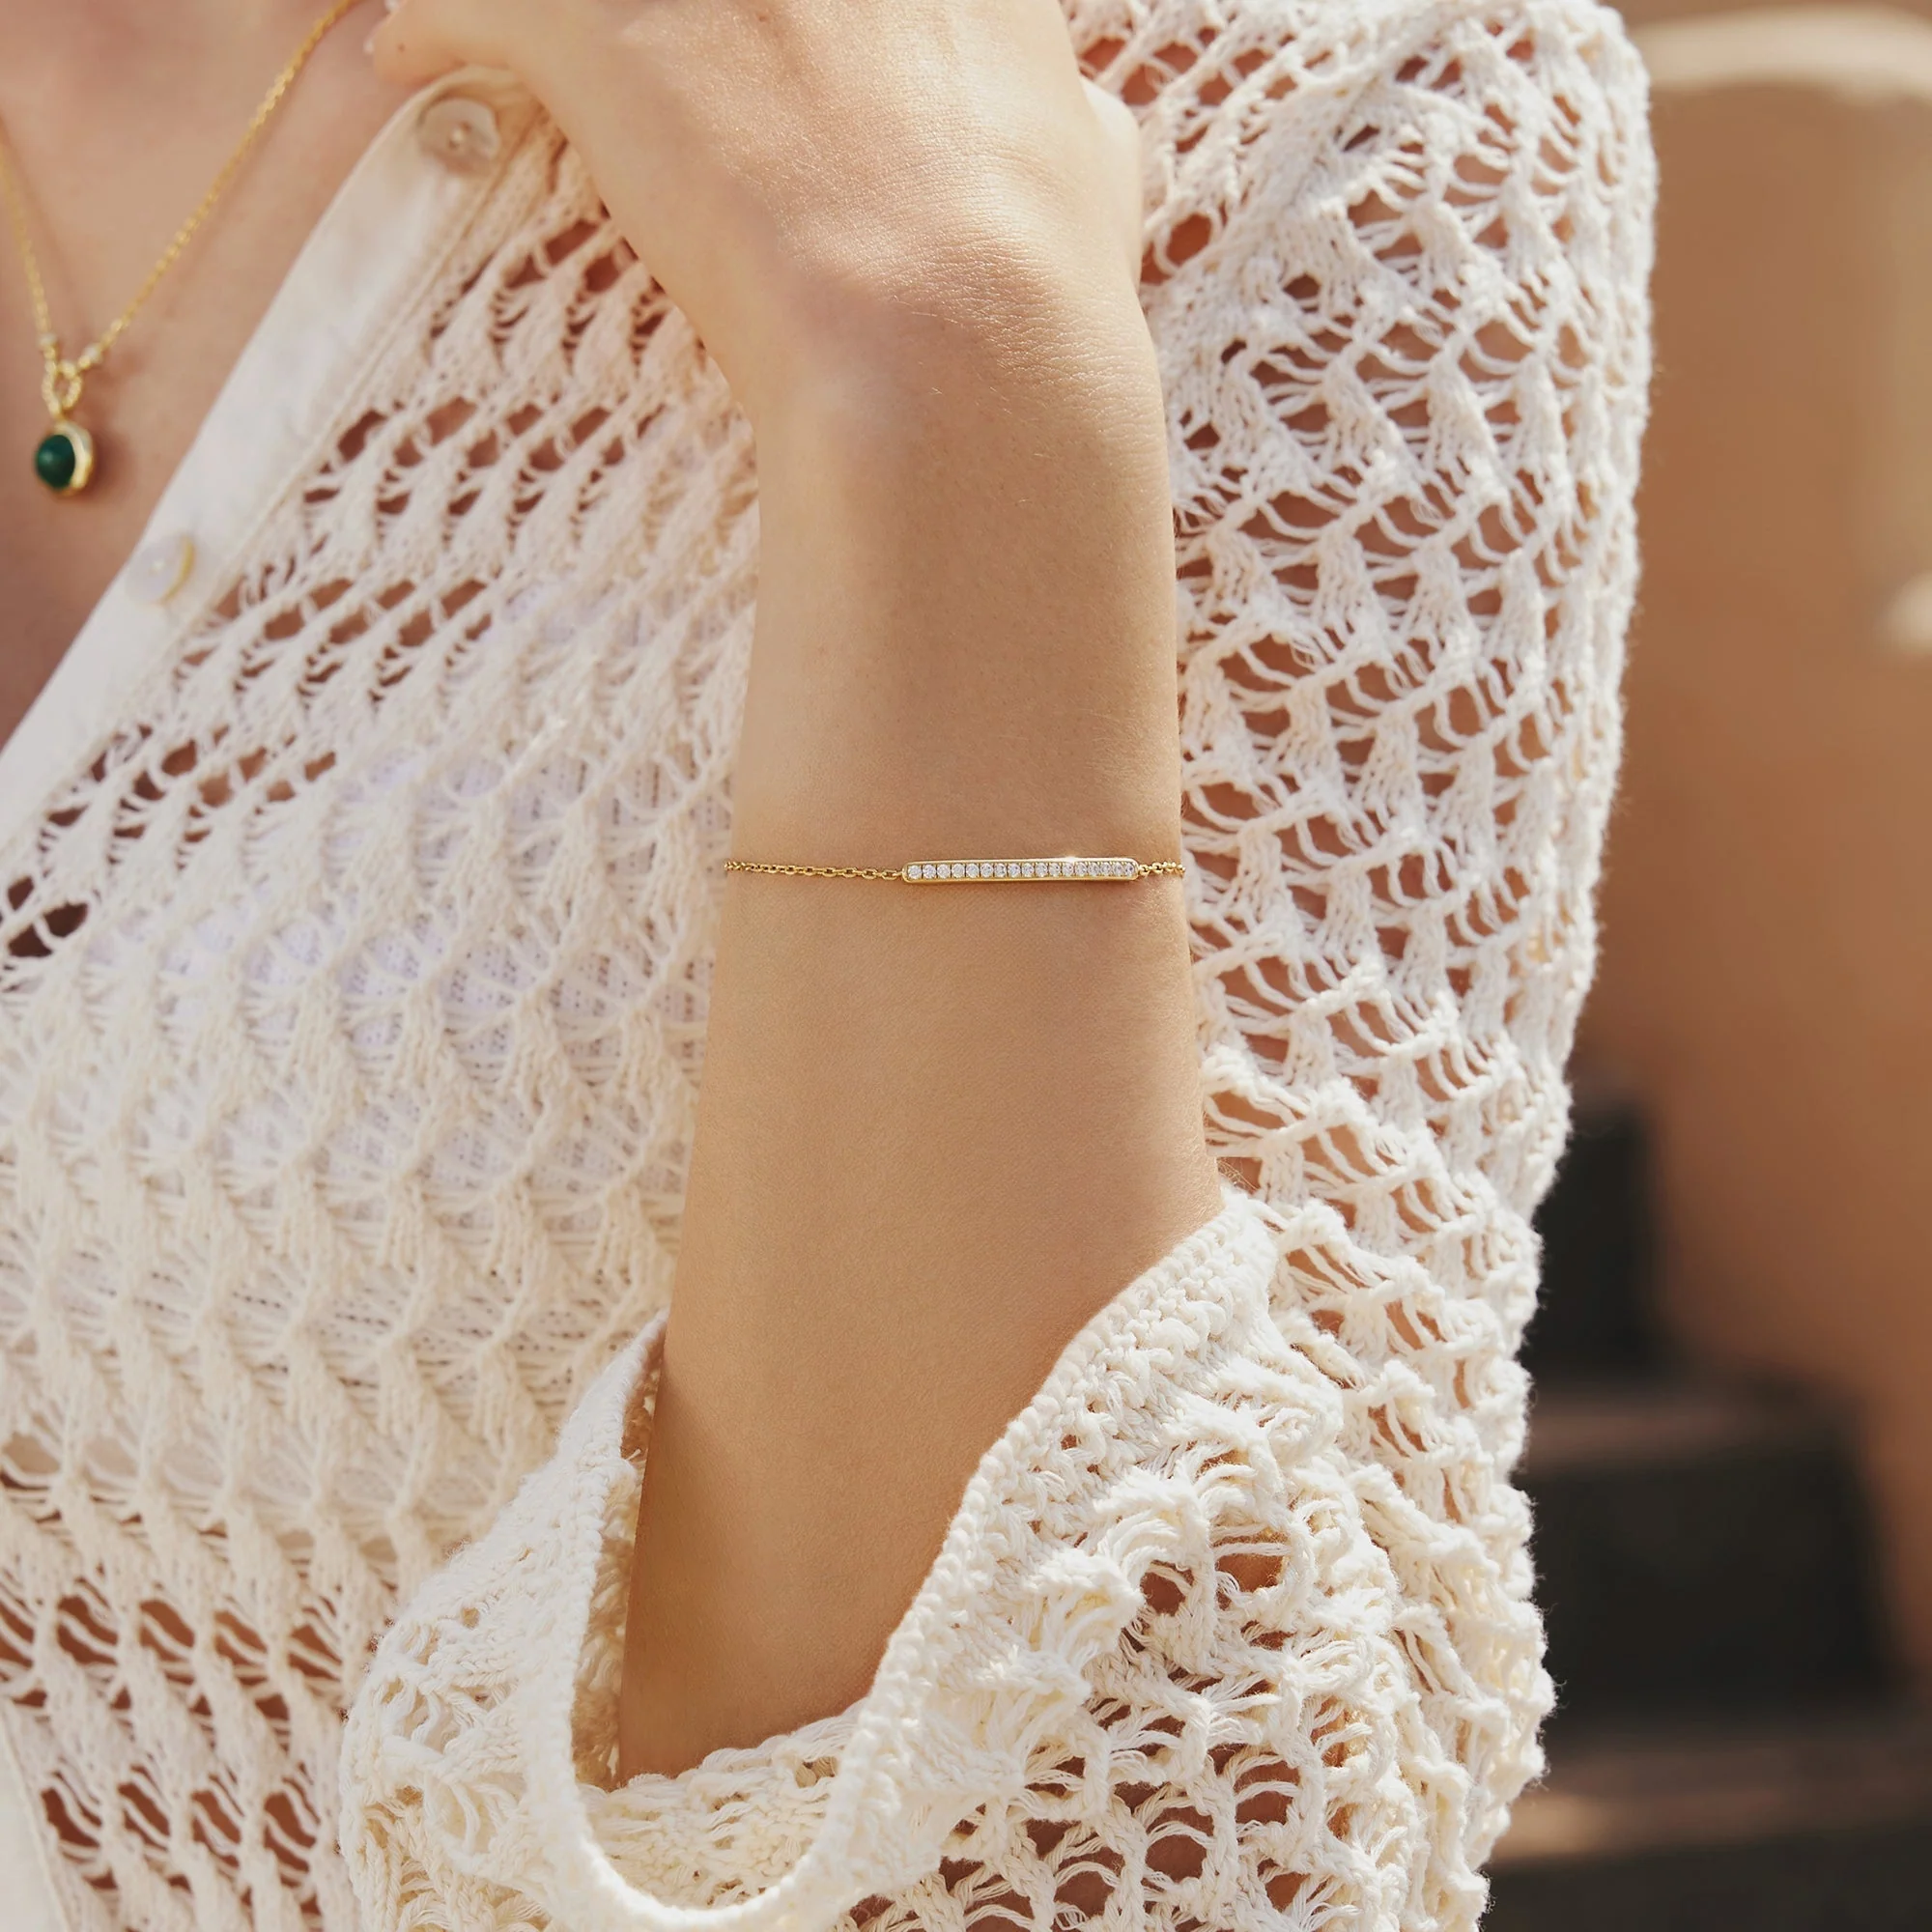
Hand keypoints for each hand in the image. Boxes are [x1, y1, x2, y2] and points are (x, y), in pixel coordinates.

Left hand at [374, 0, 1145, 425]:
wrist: (960, 345)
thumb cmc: (1039, 288)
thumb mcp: (1092, 188)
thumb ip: (1072, 134)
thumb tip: (1086, 130)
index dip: (785, 1)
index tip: (744, 26)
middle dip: (645, 0)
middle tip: (620, 32)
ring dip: (535, 1)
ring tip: (473, 22)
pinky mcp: (609, 35)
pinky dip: (432, 19)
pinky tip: (409, 53)